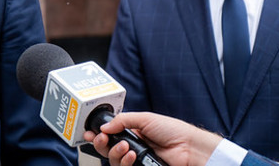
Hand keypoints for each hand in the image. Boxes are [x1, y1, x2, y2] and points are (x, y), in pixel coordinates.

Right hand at [82, 111, 221, 165]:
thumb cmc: (173, 131)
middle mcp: (132, 147)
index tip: (89, 133)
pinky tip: (131, 156)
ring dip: (114, 152)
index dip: (98, 134)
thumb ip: (122, 120)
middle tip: (102, 139)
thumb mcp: (145, 118)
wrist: (189, 148)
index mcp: (133, 133)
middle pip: (107, 149)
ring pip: (113, 160)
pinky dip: (124, 162)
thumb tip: (105, 126)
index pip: (110, 134)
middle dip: (101, 143)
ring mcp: (136, 160)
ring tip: (126, 147)